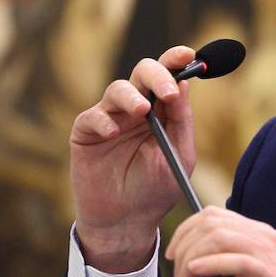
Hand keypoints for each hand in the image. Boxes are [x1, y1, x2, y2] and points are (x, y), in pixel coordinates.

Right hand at [69, 45, 198, 272]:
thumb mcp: (178, 155)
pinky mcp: (86, 133)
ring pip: (117, 89)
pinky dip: (103, 120)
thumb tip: (185, 83)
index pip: (169, 75)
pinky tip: (112, 133)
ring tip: (142, 111)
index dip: (176, 60)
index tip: (189, 54)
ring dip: (131, 96)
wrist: (127, 221)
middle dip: (157, 75)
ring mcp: (110, 118)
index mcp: (162, 109)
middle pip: (143, 72)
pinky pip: (91, 117)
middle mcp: (136, 108)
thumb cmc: (156, 189)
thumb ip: (181, 120)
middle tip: (168, 91)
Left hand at [165, 207, 275, 276]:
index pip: (215, 215)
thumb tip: (205, 262)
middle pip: (212, 221)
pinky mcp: (272, 275)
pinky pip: (235, 260)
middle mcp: (264, 237)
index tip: (175, 253)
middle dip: (184, 242)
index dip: (187, 229)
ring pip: (219, 236)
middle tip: (177, 268)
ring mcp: (270, 253)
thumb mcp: (256, 276)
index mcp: (260, 234)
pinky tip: (197, 275)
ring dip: (192, 256)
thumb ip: (235, 263)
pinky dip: (210, 264)